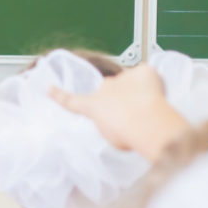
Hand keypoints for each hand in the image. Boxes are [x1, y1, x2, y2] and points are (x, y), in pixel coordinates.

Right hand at [49, 63, 189, 158]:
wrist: (147, 123)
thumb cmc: (129, 134)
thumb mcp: (111, 136)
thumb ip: (110, 124)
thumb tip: (120, 119)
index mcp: (93, 105)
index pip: (72, 100)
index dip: (58, 95)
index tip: (48, 88)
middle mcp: (104, 88)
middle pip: (109, 89)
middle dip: (118, 98)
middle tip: (132, 114)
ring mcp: (123, 78)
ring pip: (130, 82)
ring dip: (137, 93)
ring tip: (149, 110)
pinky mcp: (143, 71)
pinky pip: (147, 74)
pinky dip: (154, 83)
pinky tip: (158, 96)